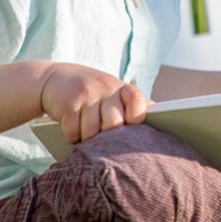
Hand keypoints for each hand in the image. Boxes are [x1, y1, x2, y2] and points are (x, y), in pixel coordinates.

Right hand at [38, 63, 152, 143]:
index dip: (136, 119)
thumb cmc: (96, 93)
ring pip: (91, 131)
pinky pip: (73, 131)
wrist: (58, 78)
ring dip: (88, 140)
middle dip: (108, 138)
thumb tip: (162, 121)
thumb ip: (137, 106)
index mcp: (123, 89)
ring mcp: (87, 94)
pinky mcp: (68, 103)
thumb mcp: (117, 94)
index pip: (137, 104)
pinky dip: (72, 137)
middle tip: (104, 143)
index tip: (132, 128)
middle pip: (113, 124)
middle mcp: (107, 88)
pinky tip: (74, 132)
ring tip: (88, 138)